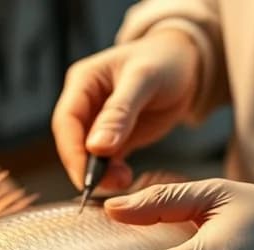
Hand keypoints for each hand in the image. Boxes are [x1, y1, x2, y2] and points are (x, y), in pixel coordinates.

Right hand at [52, 29, 199, 191]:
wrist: (187, 64)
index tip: (85, 176)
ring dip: (100, 173)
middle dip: (85, 166)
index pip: (66, 121)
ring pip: (87, 155)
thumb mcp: (144, 80)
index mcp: (83, 82)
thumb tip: (96, 147)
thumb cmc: (165, 61)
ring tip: (122, 181)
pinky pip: (105, 161)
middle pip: (72, 141)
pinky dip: (111, 173)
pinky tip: (124, 179)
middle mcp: (85, 103)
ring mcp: (98, 122)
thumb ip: (120, 112)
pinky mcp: (113, 138)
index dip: (72, 151)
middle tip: (107, 184)